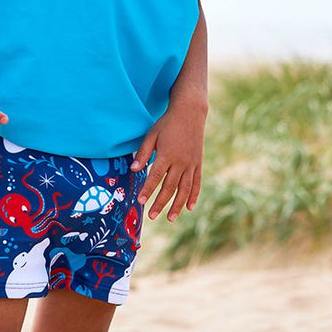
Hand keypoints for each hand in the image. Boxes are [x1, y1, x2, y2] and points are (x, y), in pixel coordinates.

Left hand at [130, 99, 207, 221]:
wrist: (190, 113)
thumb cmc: (167, 123)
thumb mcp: (152, 134)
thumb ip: (143, 153)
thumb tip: (133, 169)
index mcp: (167, 154)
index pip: (155, 176)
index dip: (148, 190)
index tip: (140, 201)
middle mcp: (180, 162)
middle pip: (169, 187)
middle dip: (160, 203)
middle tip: (151, 216)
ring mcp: (191, 164)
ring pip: (184, 189)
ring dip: (177, 205)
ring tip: (170, 218)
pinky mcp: (198, 163)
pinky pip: (197, 183)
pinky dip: (193, 196)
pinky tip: (189, 207)